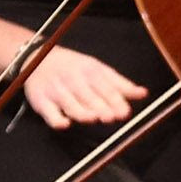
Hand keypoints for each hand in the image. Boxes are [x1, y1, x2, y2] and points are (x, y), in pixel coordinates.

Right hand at [21, 45, 144, 129]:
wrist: (37, 57)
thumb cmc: (73, 66)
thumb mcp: (97, 69)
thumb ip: (120, 84)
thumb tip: (143, 94)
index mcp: (89, 71)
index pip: (105, 87)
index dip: (115, 100)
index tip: (125, 112)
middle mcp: (73, 80)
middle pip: (88, 96)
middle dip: (100, 106)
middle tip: (111, 117)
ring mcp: (56, 91)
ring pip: (70, 104)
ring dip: (81, 111)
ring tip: (93, 118)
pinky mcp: (41, 101)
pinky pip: (48, 112)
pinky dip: (56, 119)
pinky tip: (64, 124)